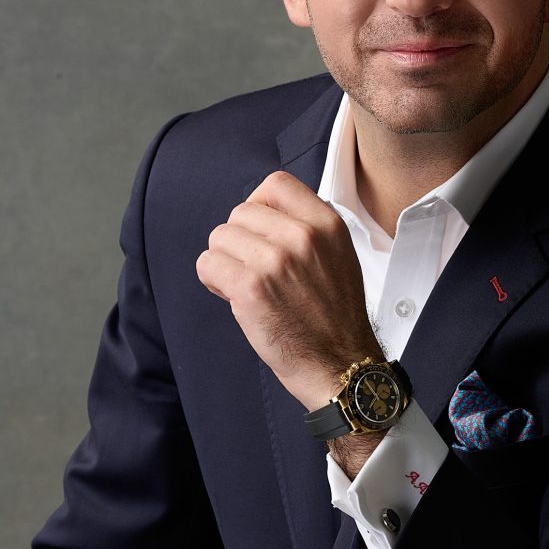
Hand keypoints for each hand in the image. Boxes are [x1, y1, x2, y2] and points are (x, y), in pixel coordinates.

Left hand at [196, 170, 382, 411]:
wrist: (340, 364)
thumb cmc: (335, 316)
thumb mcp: (339, 255)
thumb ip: (307, 228)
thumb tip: (265, 214)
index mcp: (326, 224)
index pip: (275, 184)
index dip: (258, 204)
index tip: (259, 228)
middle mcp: (302, 236)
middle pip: (241, 212)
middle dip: (239, 239)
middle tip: (252, 268)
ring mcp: (275, 261)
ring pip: (220, 236)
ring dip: (225, 260)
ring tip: (245, 284)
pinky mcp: (250, 288)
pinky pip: (208, 264)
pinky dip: (213, 280)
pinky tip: (233, 295)